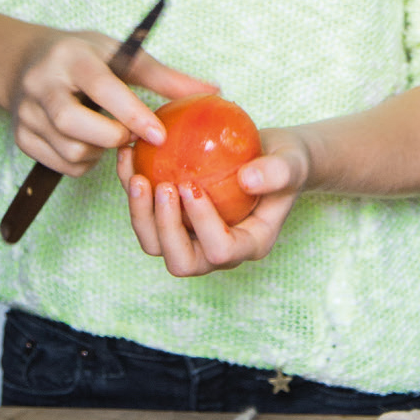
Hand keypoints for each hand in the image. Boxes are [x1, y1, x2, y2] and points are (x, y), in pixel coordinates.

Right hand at [6, 28, 216, 175]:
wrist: (26, 62)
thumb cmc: (83, 56)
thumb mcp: (121, 54)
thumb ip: (164, 76)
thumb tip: (212, 91)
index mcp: (71, 58)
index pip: (102, 88)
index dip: (132, 114)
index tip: (159, 135)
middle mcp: (42, 85)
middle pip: (74, 125)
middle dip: (112, 136)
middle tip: (131, 134)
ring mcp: (26, 114)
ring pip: (71, 151)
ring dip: (101, 152)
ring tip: (110, 133)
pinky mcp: (22, 138)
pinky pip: (62, 166)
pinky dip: (85, 162)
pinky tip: (91, 142)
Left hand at [120, 128, 310, 276]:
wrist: (271, 157)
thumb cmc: (286, 161)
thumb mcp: (291, 162)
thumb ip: (278, 172)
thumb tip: (249, 180)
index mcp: (249, 244)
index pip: (221, 250)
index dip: (202, 225)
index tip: (192, 185)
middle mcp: (218, 251)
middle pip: (181, 261)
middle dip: (165, 229)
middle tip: (160, 186)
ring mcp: (193, 239)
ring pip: (156, 245)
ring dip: (141, 215)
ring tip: (138, 176)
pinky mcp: (175, 222)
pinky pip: (147, 217)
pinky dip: (132, 192)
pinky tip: (128, 157)